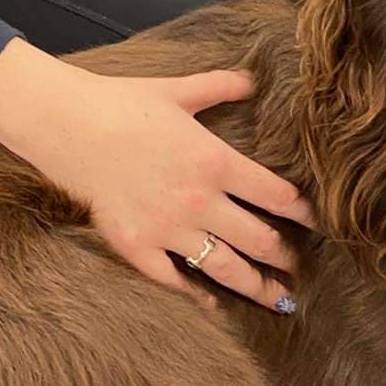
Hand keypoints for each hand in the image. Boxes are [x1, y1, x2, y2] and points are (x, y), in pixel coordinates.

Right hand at [0, 40, 315, 309]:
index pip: (275, 194)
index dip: (302, 211)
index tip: (316, 222)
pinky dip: (199, 297)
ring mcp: (169, 229)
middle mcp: (200, 201)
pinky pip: (177, 281)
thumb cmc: (123, 103)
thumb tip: (251, 78)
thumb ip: (220, 86)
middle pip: (259, 239)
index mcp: (215, 161)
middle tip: (299, 269)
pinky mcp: (138, 247)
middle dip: (285, 257)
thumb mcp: (177, 90)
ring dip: (257, 287)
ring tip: (278, 300)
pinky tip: (215, 306)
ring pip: (227, 268)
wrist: (68, 125)